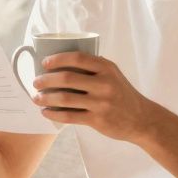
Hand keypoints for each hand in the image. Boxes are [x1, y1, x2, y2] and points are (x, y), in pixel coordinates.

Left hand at [31, 53, 160, 142]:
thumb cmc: (122, 94)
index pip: (78, 58)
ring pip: (65, 98)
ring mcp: (101, 103)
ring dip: (46, 98)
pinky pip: (70, 116)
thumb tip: (63, 61)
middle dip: (46, 79)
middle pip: (67, 78)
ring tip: (36, 98)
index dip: (58, 58)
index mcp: (107, 68)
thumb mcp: (113, 75)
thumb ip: (94, 67)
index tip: (44, 63)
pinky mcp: (97, 120)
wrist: (141, 119)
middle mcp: (104, 84)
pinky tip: (46, 112)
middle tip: (36, 82)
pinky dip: (54, 114)